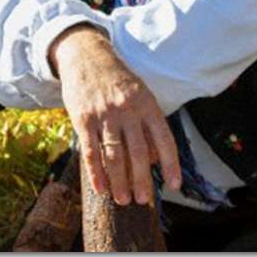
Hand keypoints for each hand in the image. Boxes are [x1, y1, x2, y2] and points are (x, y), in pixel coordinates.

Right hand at [50, 24, 180, 205]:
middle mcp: (128, 109)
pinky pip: (90, 151)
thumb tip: (155, 159)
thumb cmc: (118, 81)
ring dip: (120, 181)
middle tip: (143, 199)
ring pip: (114, 155)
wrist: (87, 57)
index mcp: (147, 103)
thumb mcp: (141, 94)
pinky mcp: (83, 119)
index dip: (171, 163)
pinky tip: (101, 189)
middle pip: (138, 152)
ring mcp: (105, 114)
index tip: (174, 184)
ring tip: (124, 200)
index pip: (164, 138)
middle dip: (142, 180)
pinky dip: (96, 173)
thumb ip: (148, 123)